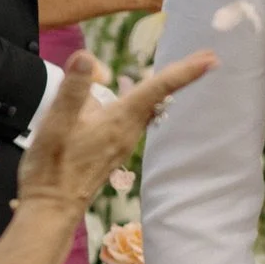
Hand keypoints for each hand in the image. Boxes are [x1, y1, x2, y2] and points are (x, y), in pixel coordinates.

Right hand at [16, 46, 216, 215]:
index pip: (158, 88)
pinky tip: (125, 92)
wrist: (53, 206)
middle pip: (159, 95)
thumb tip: (86, 57)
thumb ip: (73, 90)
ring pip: (147, 106)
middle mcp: (128, 130)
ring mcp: (123, 141)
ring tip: (176, 69)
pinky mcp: (113, 147)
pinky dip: (140, 98)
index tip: (211, 59)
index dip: (185, 71)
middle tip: (207, 57)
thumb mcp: (57, 124)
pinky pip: (133, 115)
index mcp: (120, 120)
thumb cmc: (54, 167)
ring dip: (161, 86)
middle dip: (182, 75)